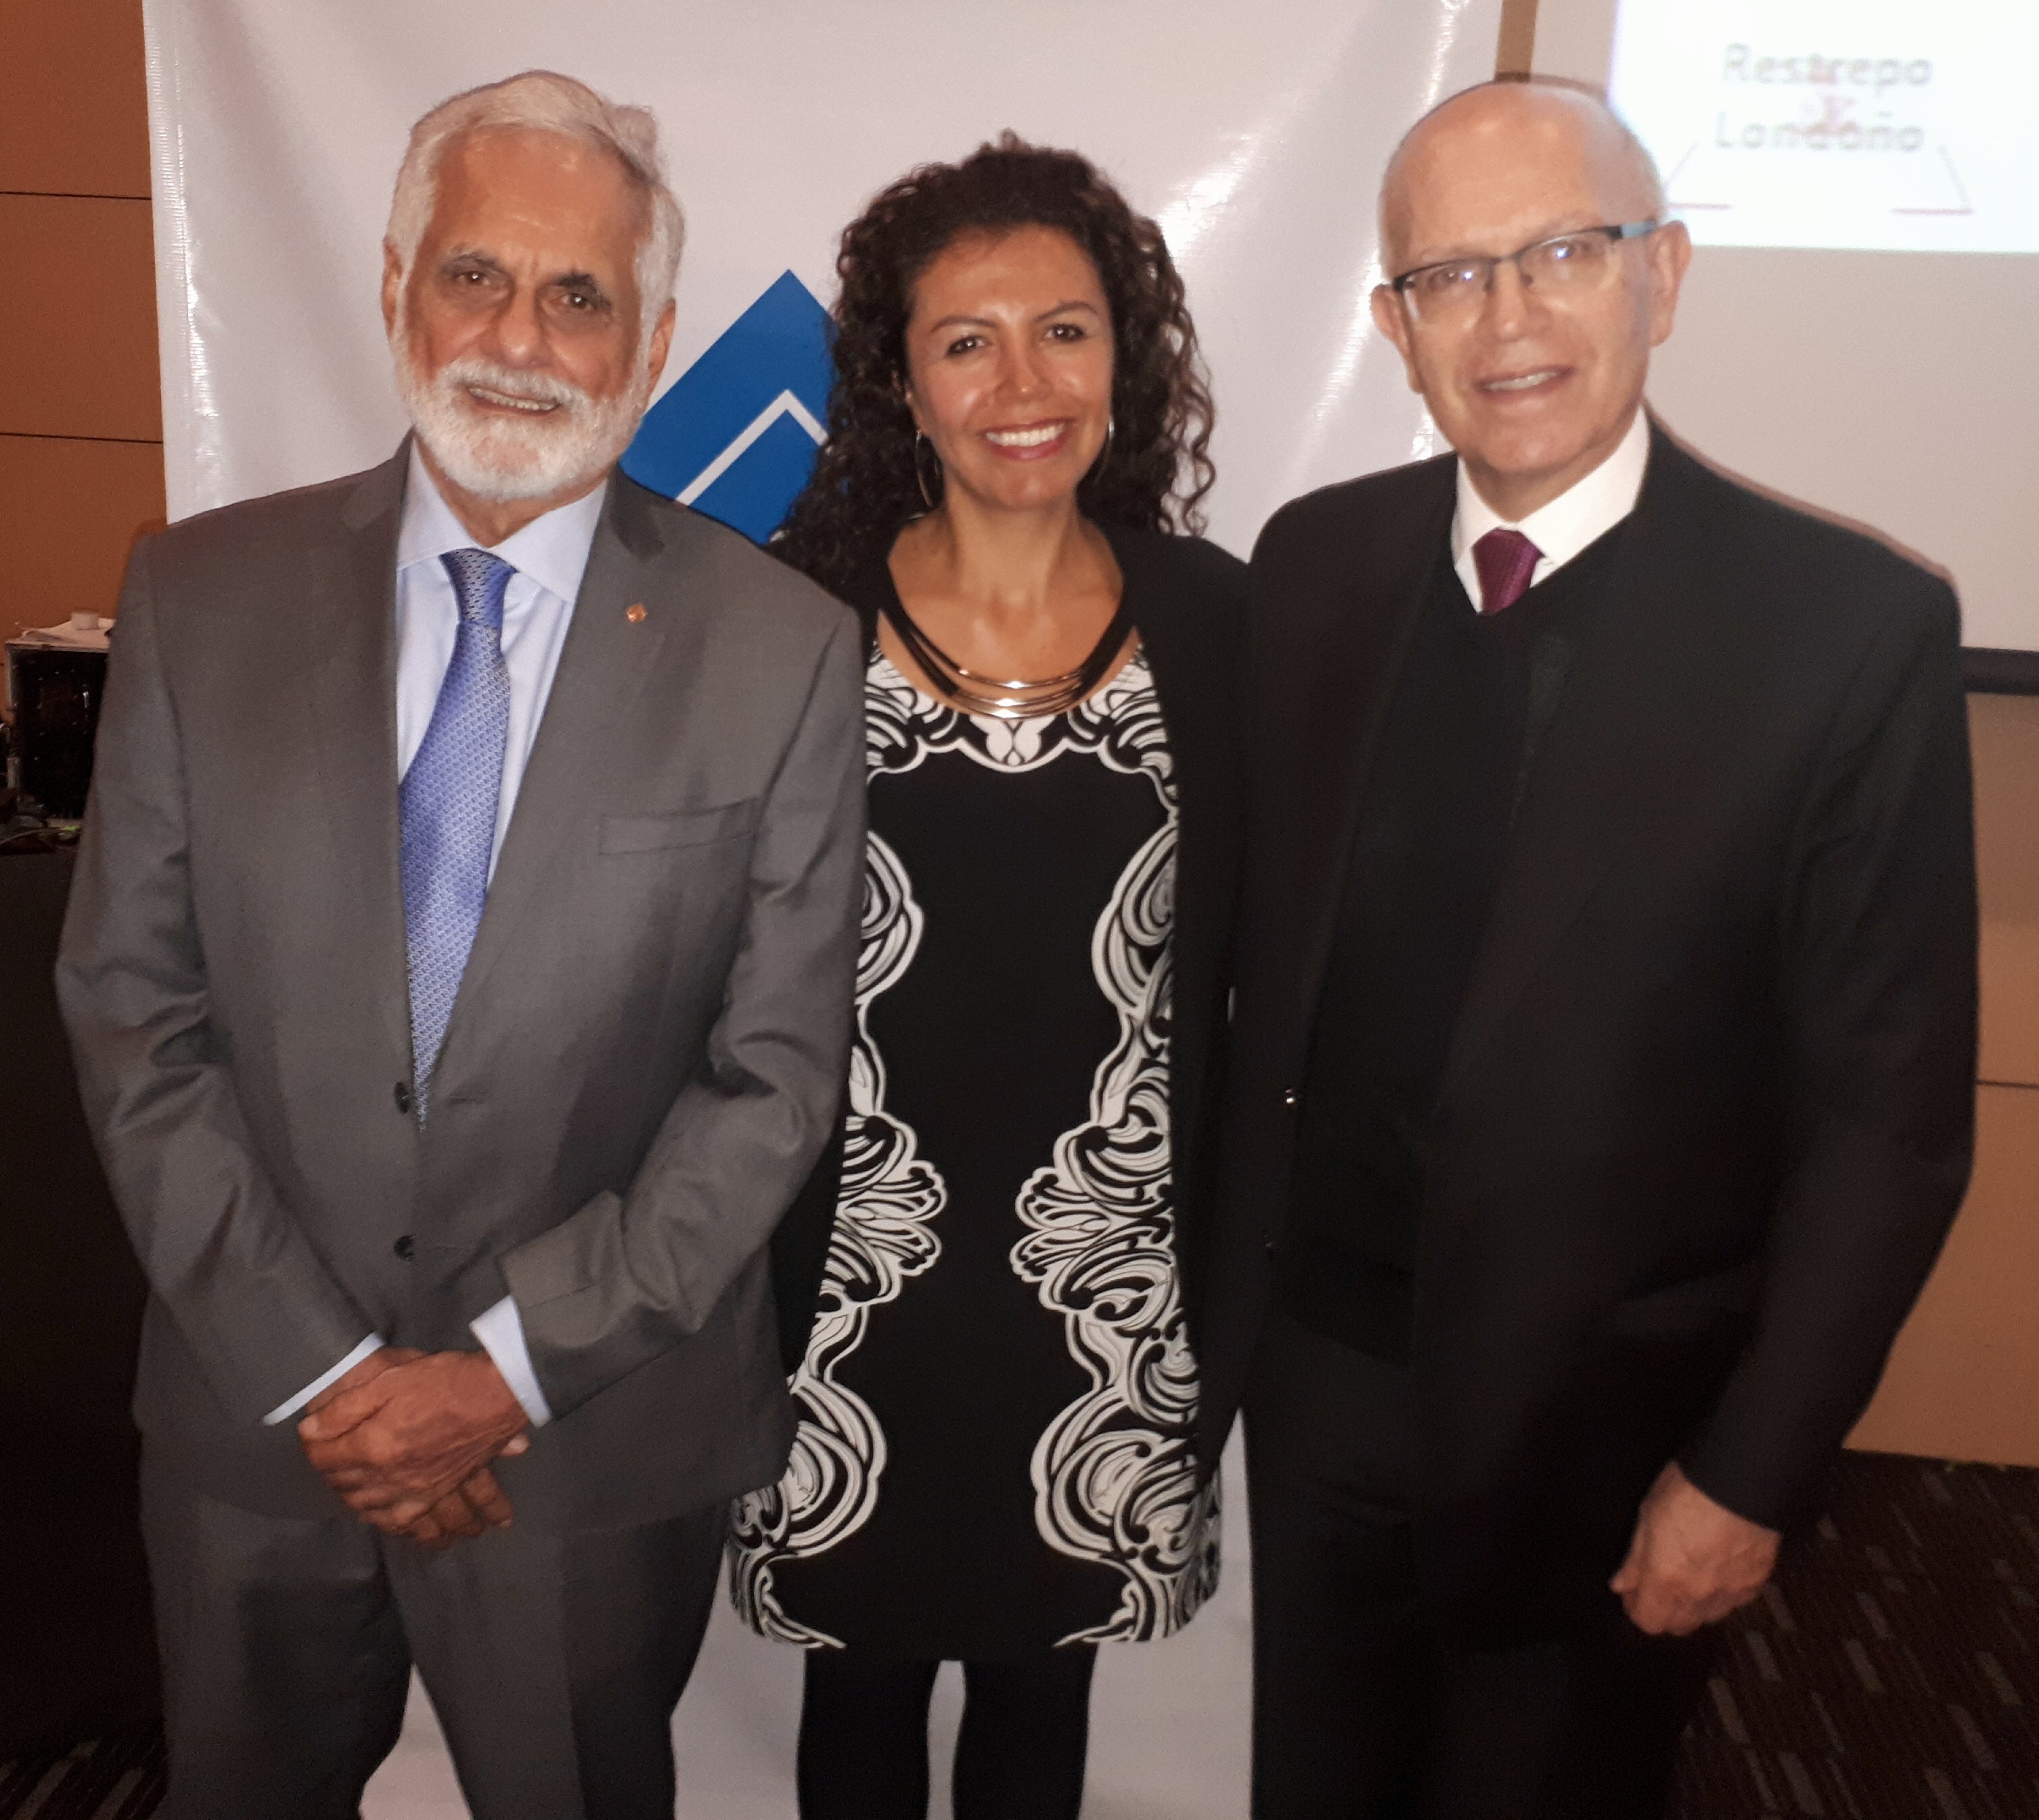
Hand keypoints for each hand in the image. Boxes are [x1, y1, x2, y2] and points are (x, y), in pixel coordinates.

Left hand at [298, 1350, 530, 1538]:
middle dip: (329, 1470)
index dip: (312, 1444)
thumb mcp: (390, 1380)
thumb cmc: (444, 1381)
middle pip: (343, 1483)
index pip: (324, 1457)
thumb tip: (310, 1431)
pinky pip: (402, 1520)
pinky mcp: (434, 1494)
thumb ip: (345, 1408)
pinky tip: (379, 1512)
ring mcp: (413, 1490)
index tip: (311, 1433)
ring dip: (351, 1495)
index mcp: (373, 1447)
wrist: (499, 1396)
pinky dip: (384, 1520)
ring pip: (367, 1506)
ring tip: (347, 1481)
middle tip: (326, 1453)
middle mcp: (389, 1477)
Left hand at [1611, 1461, 1779, 1635]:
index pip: (1647, 1621)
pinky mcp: (1755, 1583)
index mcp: (1665, 1577)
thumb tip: (1621, 1583)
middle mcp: (1698, 1593)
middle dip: (1664, 1611)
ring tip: (1690, 1573)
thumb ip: (1634, 1559)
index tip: (1634, 1593)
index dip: (1637, 1608)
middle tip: (1660, 1583)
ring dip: (1695, 1605)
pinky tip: (1718, 1569)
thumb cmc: (1689, 1490)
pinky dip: (1723, 1593)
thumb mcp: (1647, 1516)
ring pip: (1707, 1618)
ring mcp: (1730, 1591)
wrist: (1740, 1481)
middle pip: (1678, 1626)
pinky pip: (1734, 1602)